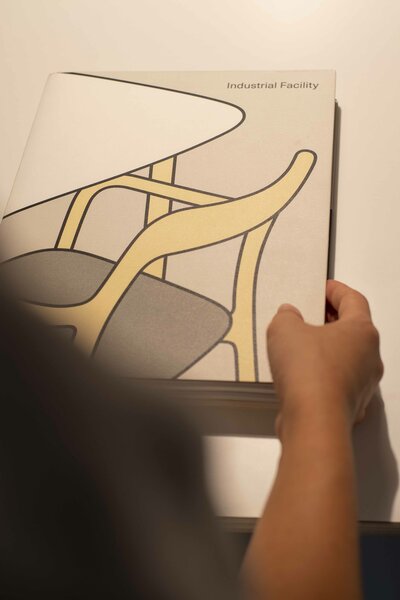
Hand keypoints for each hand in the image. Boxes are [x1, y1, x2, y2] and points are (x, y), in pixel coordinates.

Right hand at [267, 280, 383, 432]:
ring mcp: (363, 385)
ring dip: (326, 350)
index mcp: (362, 331)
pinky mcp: (351, 406)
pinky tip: (301, 375)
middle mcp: (370, 357)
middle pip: (353, 330)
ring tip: (299, 347)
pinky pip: (338, 383)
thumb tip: (289, 316)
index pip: (354, 300)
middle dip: (330, 320)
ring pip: (347, 358)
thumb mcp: (285, 329)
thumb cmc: (308, 372)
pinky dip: (323, 376)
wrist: (313, 422)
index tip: (323, 288)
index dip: (336, 291)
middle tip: (308, 315)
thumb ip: (286, 316)